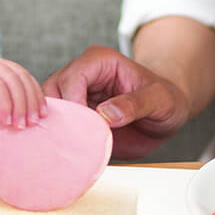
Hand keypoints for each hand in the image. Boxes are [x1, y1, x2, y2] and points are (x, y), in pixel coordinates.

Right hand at [0, 54, 43, 137]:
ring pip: (12, 79)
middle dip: (32, 101)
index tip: (42, 116)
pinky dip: (6, 103)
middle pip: (21, 76)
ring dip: (20, 104)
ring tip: (20, 125)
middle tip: (33, 123)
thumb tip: (32, 121)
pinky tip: (5, 119)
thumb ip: (5, 109)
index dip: (36, 96)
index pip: (23, 77)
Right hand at [44, 45, 189, 159]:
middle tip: (73, 142)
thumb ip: (135, 104)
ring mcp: (74, 96)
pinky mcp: (73, 116)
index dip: (73, 103)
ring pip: (48, 110)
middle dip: (59, 118)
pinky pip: (56, 126)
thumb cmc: (165, 99)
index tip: (85, 128)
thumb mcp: (159, 100)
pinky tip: (70, 152)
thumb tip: (106, 114)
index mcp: (99, 61)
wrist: (165, 115)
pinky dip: (59, 140)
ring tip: (71, 148)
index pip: (72, 78)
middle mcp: (81, 75)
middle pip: (51, 92)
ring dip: (56, 130)